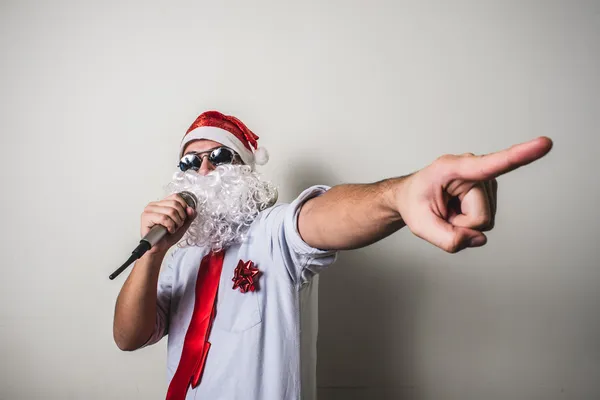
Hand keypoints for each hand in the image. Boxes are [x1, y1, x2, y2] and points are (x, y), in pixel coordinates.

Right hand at [141, 193, 196, 254]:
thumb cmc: (167, 236)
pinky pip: (164, 218)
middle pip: (175, 204)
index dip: (184, 206)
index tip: (184, 217)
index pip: (176, 197)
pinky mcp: (146, 217)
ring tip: (172, 229)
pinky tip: (168, 230)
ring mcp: (149, 210)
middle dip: (180, 217)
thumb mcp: (183, 224)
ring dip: (176, 223)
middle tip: (177, 225)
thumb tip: (191, 209)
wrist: (160, 248)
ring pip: (170, 211)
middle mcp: (154, 205)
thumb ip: (189, 216)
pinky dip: (170, 226)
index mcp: (162, 204)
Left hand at [396, 136, 552, 252]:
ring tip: (448, 210)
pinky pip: (485, 222)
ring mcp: (485, 181)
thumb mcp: (420, 225)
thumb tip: (480, 239)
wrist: (412, 197)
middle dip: (459, 225)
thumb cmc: (415, 203)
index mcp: (453, 167)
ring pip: (484, 222)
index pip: (490, 164)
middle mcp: (474, 170)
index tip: (545, 144)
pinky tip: (456, 212)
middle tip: (442, 212)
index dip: (519, 155)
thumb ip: (447, 238)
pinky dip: (467, 224)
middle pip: (480, 217)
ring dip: (463, 224)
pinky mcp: (490, 193)